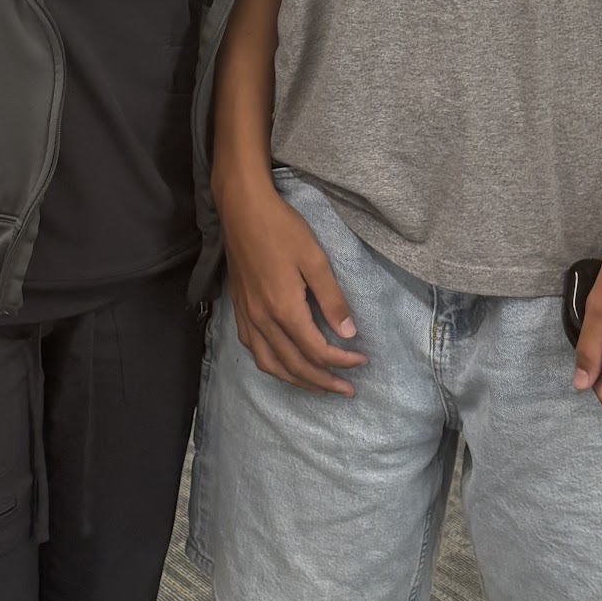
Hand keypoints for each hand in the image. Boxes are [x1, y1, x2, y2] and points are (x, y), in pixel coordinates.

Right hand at [215, 164, 365, 395]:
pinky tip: (285, 364)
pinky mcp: (239, 310)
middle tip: (347, 390)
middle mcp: (262, 320)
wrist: (242, 209)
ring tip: (319, 386)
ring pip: (270, 364)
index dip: (342, 361)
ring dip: (297, 380)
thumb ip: (332, 299)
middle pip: (294, 365)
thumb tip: (349, 333)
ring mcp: (247, 316)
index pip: (317, 351)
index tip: (362, 360)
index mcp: (284, 309)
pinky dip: (272, 365)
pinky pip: (254, 350)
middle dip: (323, 382)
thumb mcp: (315, 259)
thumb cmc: (282, 229)